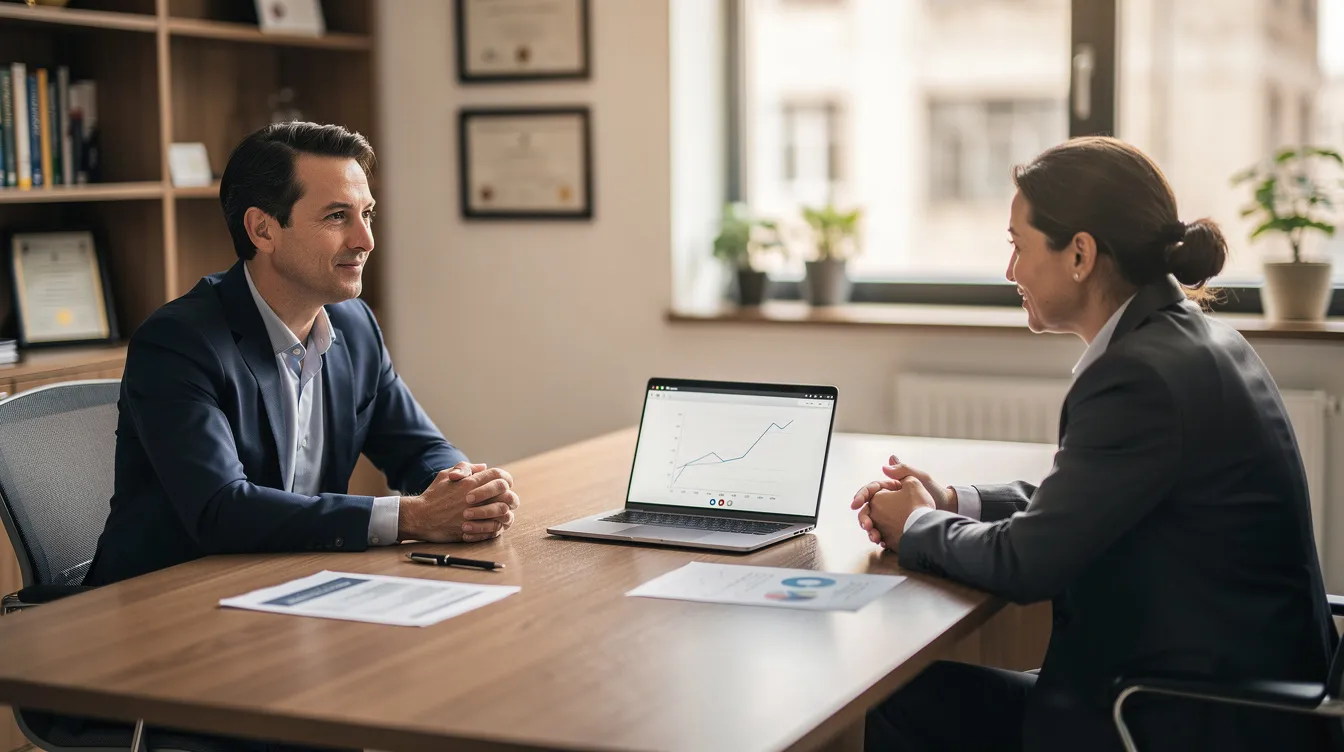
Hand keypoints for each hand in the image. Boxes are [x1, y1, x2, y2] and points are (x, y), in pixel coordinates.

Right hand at [398, 461, 519, 542]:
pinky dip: (497, 527)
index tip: (505, 485)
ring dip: (505, 513)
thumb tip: (484, 466)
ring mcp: (473, 515)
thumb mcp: (446, 475)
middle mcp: (474, 498)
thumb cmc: (433, 495)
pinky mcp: (471, 530)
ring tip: (502, 514)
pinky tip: (494, 526)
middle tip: (507, 501)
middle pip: (506, 494)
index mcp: (470, 483)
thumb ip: (466, 468)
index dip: (506, 479)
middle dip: (510, 497)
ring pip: (503, 512)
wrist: (419, 516)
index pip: (499, 476)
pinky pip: (494, 529)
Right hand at [851, 455, 954, 546]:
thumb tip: (885, 466)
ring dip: (871, 530)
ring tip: (875, 538)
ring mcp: (891, 516)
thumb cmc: (935, 493)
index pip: (871, 491)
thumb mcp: (920, 479)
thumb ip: (903, 470)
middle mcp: (889, 502)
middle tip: (867, 526)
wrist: (946, 511)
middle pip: (869, 509)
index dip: (861, 496)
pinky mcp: (896, 529)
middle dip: (864, 518)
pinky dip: (880, 538)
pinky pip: (883, 533)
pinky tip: (882, 542)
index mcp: (891, 488)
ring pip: (874, 523)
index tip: (855, 504)